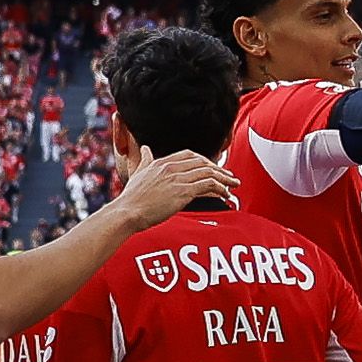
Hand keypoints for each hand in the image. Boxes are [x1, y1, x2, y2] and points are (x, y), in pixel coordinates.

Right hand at [109, 150, 231, 229]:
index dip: (204, 161)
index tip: (213, 168)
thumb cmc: (131, 199)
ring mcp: (178, 179)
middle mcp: (171, 167)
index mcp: (161, 162)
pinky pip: (208, 185)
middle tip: (229, 176)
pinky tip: (225, 194)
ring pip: (209, 173)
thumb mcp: (138, 173)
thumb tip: (145, 148)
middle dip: (218, 169)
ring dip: (224, 178)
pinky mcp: (183, 192)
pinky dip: (220, 188)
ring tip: (234, 185)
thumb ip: (145, 160)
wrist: (127, 212)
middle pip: (202, 162)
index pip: (190, 155)